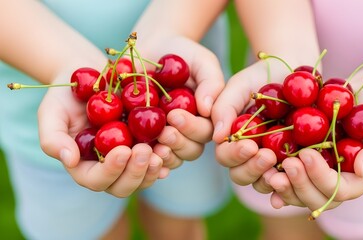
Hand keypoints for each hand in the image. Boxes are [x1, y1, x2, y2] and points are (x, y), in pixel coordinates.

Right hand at [38, 70, 167, 197]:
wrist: (91, 77)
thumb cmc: (66, 96)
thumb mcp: (52, 112)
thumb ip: (53, 138)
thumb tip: (69, 160)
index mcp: (84, 166)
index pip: (96, 180)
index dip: (110, 171)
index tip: (122, 150)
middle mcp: (108, 169)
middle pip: (123, 186)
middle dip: (135, 173)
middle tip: (144, 151)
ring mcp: (129, 160)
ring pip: (143, 177)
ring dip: (152, 169)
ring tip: (162, 150)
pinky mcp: (146, 146)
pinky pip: (158, 160)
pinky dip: (166, 158)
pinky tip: (171, 148)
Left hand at [138, 36, 224, 167]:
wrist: (150, 49)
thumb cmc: (181, 53)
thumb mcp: (201, 61)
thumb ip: (210, 82)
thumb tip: (208, 110)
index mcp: (205, 117)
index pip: (204, 131)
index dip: (192, 128)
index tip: (175, 115)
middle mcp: (189, 132)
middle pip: (190, 150)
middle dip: (178, 144)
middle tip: (164, 133)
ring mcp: (166, 138)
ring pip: (171, 158)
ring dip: (163, 155)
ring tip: (150, 146)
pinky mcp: (144, 139)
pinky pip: (147, 157)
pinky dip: (144, 160)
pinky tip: (136, 155)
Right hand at [212, 59, 290, 185]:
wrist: (297, 72)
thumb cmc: (263, 76)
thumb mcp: (241, 86)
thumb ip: (224, 107)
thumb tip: (216, 137)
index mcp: (232, 138)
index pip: (225, 155)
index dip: (234, 155)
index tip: (249, 145)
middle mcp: (249, 153)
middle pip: (241, 175)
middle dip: (252, 169)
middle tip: (268, 156)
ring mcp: (272, 161)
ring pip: (263, 183)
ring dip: (271, 180)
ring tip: (286, 166)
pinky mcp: (295, 163)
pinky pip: (291, 181)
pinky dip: (292, 184)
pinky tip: (298, 176)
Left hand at [265, 88, 362, 213]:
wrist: (354, 98)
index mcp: (357, 180)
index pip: (338, 190)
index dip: (320, 177)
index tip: (306, 154)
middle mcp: (335, 185)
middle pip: (315, 199)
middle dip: (299, 185)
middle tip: (287, 163)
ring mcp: (315, 179)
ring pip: (297, 196)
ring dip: (283, 188)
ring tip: (270, 173)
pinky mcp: (299, 168)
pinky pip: (285, 182)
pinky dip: (273, 181)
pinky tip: (263, 174)